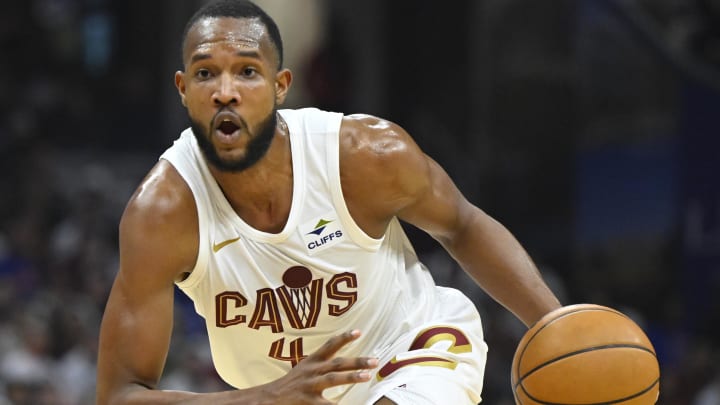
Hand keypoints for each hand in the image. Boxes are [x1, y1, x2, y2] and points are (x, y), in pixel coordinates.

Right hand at [261, 330, 377, 403]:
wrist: (269, 397)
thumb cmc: (292, 383)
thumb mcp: (305, 368)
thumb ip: (322, 364)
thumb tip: (343, 362)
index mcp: (312, 361)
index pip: (329, 346)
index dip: (344, 338)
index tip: (358, 332)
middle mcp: (312, 370)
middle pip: (337, 363)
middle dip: (356, 361)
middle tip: (374, 361)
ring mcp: (310, 385)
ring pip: (333, 379)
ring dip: (351, 376)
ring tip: (367, 376)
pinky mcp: (307, 401)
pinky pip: (326, 404)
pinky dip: (339, 404)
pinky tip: (351, 404)